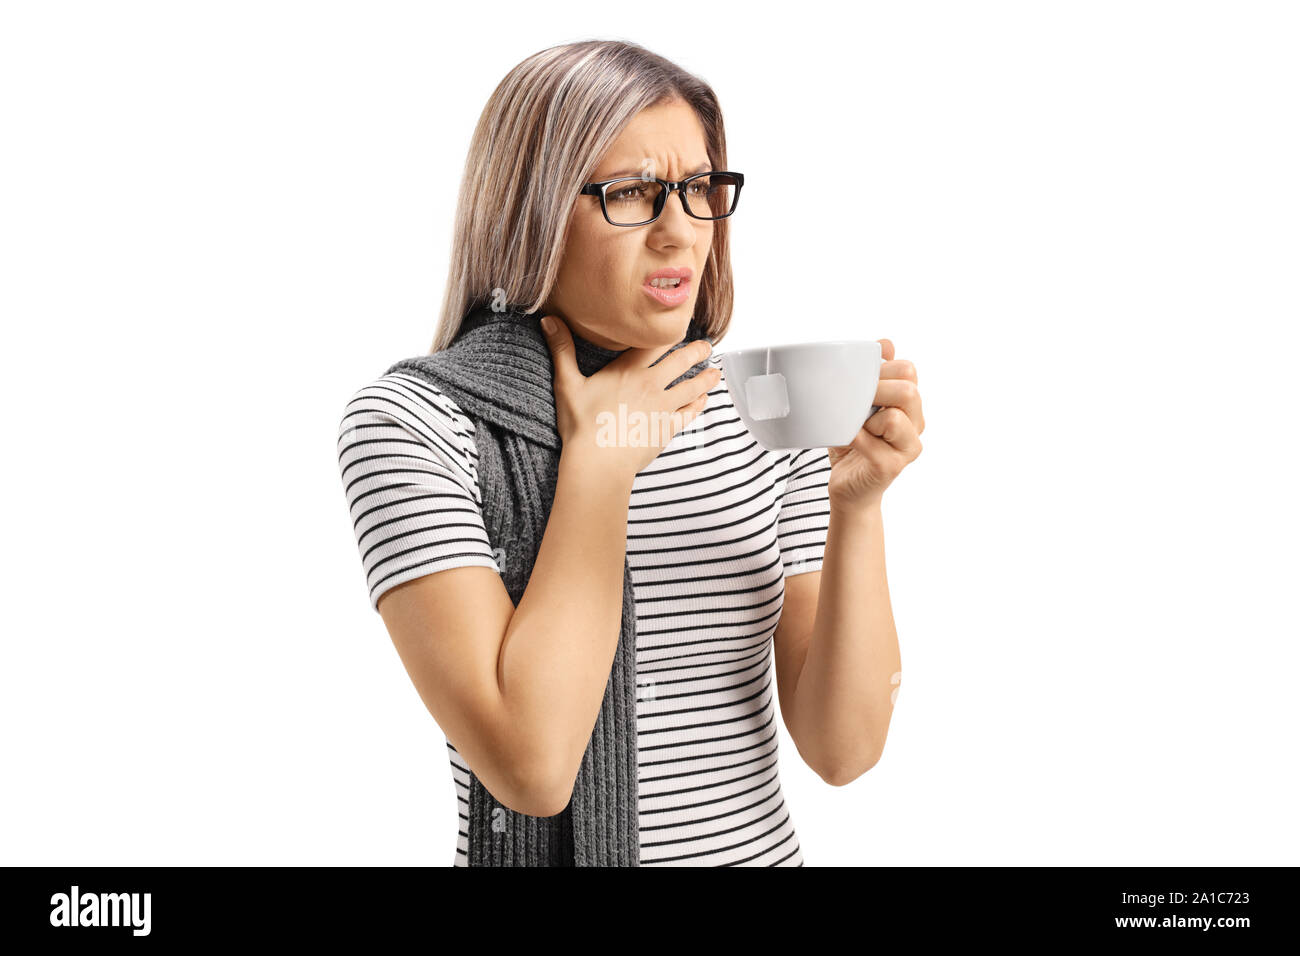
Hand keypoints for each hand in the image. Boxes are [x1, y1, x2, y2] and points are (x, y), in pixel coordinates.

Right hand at [540, 314, 719, 483]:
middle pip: (681, 361)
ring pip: (692, 386)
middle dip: (697, 351)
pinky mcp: (667, 428)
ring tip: (716, 371)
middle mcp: (651, 384)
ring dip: (706, 377)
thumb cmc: (582, 425)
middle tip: (707, 346)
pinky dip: (699, 404)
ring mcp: (663, 407)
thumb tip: (548, 320)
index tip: (681, 324)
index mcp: (629, 370)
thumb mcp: (567, 383)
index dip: (670, 332)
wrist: (599, 463)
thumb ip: (561, 350)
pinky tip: (703, 400)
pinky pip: (689, 412)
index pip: (656, 343)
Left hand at [826, 338, 923, 510]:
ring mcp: (907, 447)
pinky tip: (846, 439)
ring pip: (895, 416)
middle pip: (908, 390)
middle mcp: (916, 423)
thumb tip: (886, 343)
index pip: (907, 370)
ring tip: (855, 425)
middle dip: (875, 389)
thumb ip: (872, 375)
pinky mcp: (891, 466)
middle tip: (853, 401)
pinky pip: (872, 441)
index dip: (881, 368)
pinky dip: (854, 436)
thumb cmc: (852, 441)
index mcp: (910, 404)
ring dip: (866, 417)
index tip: (859, 379)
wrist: (846, 486)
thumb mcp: (858, 403)